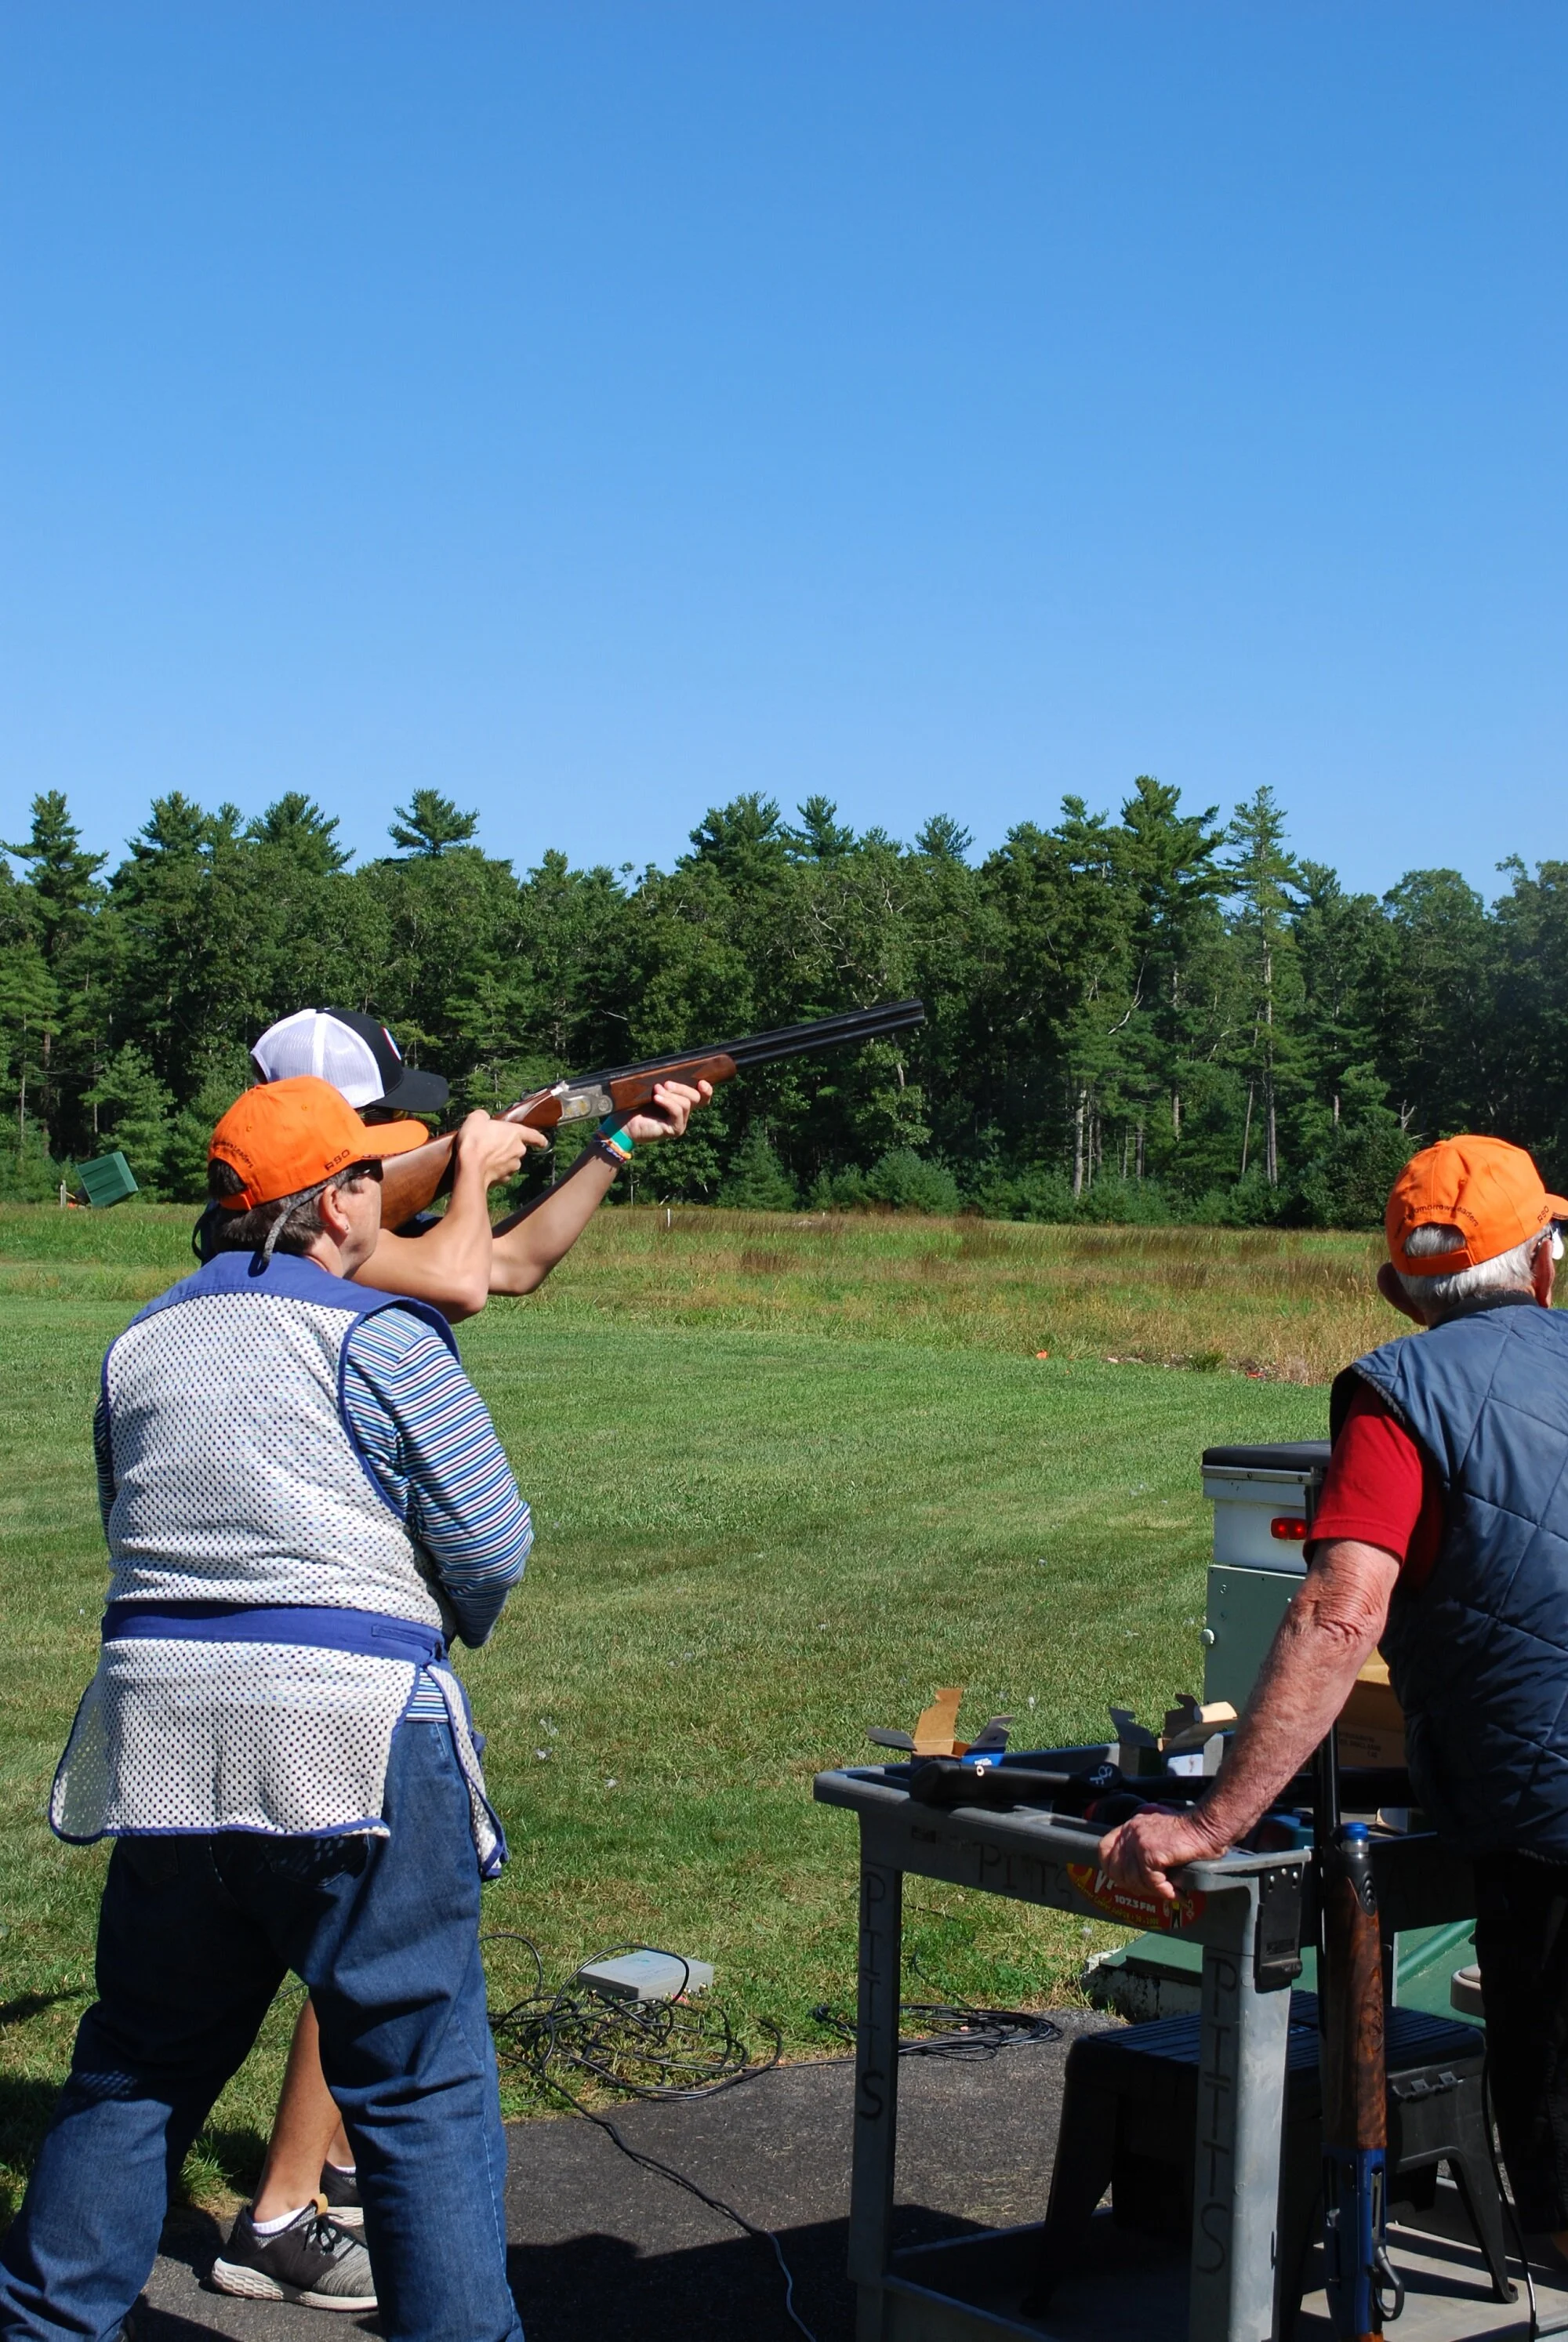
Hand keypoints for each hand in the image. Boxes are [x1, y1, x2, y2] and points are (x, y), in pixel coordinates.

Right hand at [457, 1110, 547, 1187]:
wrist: (469, 1167)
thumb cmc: (475, 1141)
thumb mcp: (476, 1119)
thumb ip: (483, 1116)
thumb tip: (483, 1118)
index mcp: (516, 1133)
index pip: (534, 1135)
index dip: (539, 1138)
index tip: (543, 1142)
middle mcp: (519, 1150)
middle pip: (518, 1148)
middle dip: (508, 1147)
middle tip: (492, 1144)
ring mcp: (513, 1166)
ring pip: (510, 1161)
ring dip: (501, 1159)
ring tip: (484, 1157)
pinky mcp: (504, 1179)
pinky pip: (502, 1173)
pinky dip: (495, 1171)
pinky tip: (483, 1167)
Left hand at [618, 1078, 711, 1145]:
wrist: (622, 1124)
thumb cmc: (635, 1105)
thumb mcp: (653, 1090)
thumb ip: (666, 1084)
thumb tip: (672, 1076)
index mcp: (680, 1102)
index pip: (703, 1097)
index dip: (706, 1089)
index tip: (701, 1082)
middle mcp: (683, 1114)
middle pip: (696, 1097)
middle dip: (682, 1087)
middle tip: (665, 1083)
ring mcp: (680, 1123)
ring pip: (686, 1103)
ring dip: (671, 1095)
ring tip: (656, 1091)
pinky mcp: (674, 1130)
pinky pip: (677, 1112)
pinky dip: (667, 1103)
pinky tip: (656, 1098)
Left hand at [1097, 1806, 1228, 1903]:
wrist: (1207, 1827)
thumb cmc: (1190, 1835)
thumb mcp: (1158, 1836)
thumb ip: (1143, 1849)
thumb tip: (1135, 1877)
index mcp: (1131, 1827)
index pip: (1104, 1849)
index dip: (1111, 1869)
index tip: (1126, 1882)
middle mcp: (1131, 1832)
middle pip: (1116, 1869)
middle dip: (1134, 1886)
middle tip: (1153, 1892)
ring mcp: (1139, 1842)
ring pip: (1134, 1879)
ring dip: (1153, 1891)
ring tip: (1170, 1893)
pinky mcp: (1151, 1852)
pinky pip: (1151, 1882)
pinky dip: (1164, 1891)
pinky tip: (1176, 1893)